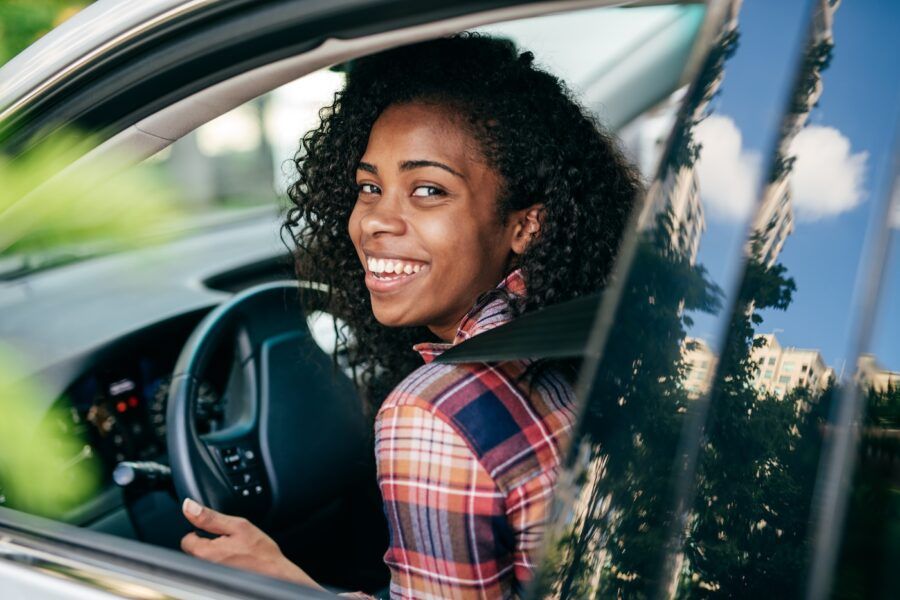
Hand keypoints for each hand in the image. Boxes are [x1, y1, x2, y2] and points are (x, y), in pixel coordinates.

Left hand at [180, 498, 320, 589]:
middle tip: (230, 541)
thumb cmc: (261, 552)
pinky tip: (236, 560)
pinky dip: (221, 562)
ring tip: (234, 551)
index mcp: (204, 552)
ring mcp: (210, 576)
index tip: (218, 531)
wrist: (276, 574)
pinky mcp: (218, 581)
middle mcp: (203, 568)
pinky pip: (212, 568)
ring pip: (204, 559)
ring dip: (215, 552)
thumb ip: (210, 516)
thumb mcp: (238, 525)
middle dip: (208, 542)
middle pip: (194, 550)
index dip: (202, 530)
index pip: (186, 538)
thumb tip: (189, 506)